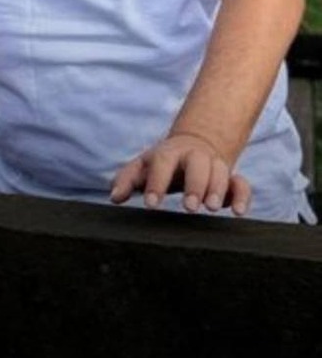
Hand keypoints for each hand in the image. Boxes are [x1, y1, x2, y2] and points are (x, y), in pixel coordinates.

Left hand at [110, 131, 249, 213]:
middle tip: (189, 207)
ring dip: (217, 189)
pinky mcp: (231, 178)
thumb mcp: (142, 167)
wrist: (194, 144)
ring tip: (212, 208)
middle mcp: (193, 156)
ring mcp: (214, 165)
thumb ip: (126, 180)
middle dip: (194, 184)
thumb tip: (114, 197)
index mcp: (168, 152)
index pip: (161, 163)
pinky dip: (243, 196)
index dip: (155, 183)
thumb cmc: (161, 163)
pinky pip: (241, 184)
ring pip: (220, 171)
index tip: (151, 204)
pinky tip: (239, 212)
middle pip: (196, 163)